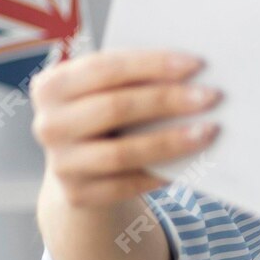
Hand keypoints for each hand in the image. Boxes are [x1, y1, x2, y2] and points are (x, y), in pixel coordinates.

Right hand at [29, 49, 222, 208]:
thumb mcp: (106, 90)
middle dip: (167, 100)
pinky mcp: (78, 195)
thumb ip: (135, 78)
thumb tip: (193, 73)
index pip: (105, 68)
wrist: (80, 167)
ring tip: (208, 130)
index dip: (152, 65)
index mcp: (51, 86)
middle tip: (211, 96)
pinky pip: (128, 184)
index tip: (196, 64)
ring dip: (171, 141)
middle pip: (115, 108)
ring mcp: (60, 163)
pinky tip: (190, 163)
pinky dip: (161, 173)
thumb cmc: (105, 114)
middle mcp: (48, 124)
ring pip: (122, 152)